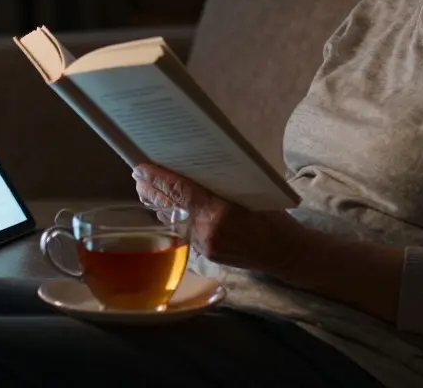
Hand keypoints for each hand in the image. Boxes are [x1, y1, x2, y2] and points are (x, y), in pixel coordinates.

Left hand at [133, 163, 306, 274]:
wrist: (285, 253)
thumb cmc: (273, 217)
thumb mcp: (250, 192)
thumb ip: (220, 185)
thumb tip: (192, 167)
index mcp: (219, 211)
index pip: (180, 190)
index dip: (157, 177)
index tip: (141, 166)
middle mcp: (206, 230)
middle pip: (168, 206)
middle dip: (149, 189)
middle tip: (137, 174)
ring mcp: (204, 245)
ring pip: (171, 220)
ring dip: (156, 203)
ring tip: (144, 188)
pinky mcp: (205, 255)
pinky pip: (182, 231)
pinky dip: (172, 217)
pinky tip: (166, 208)